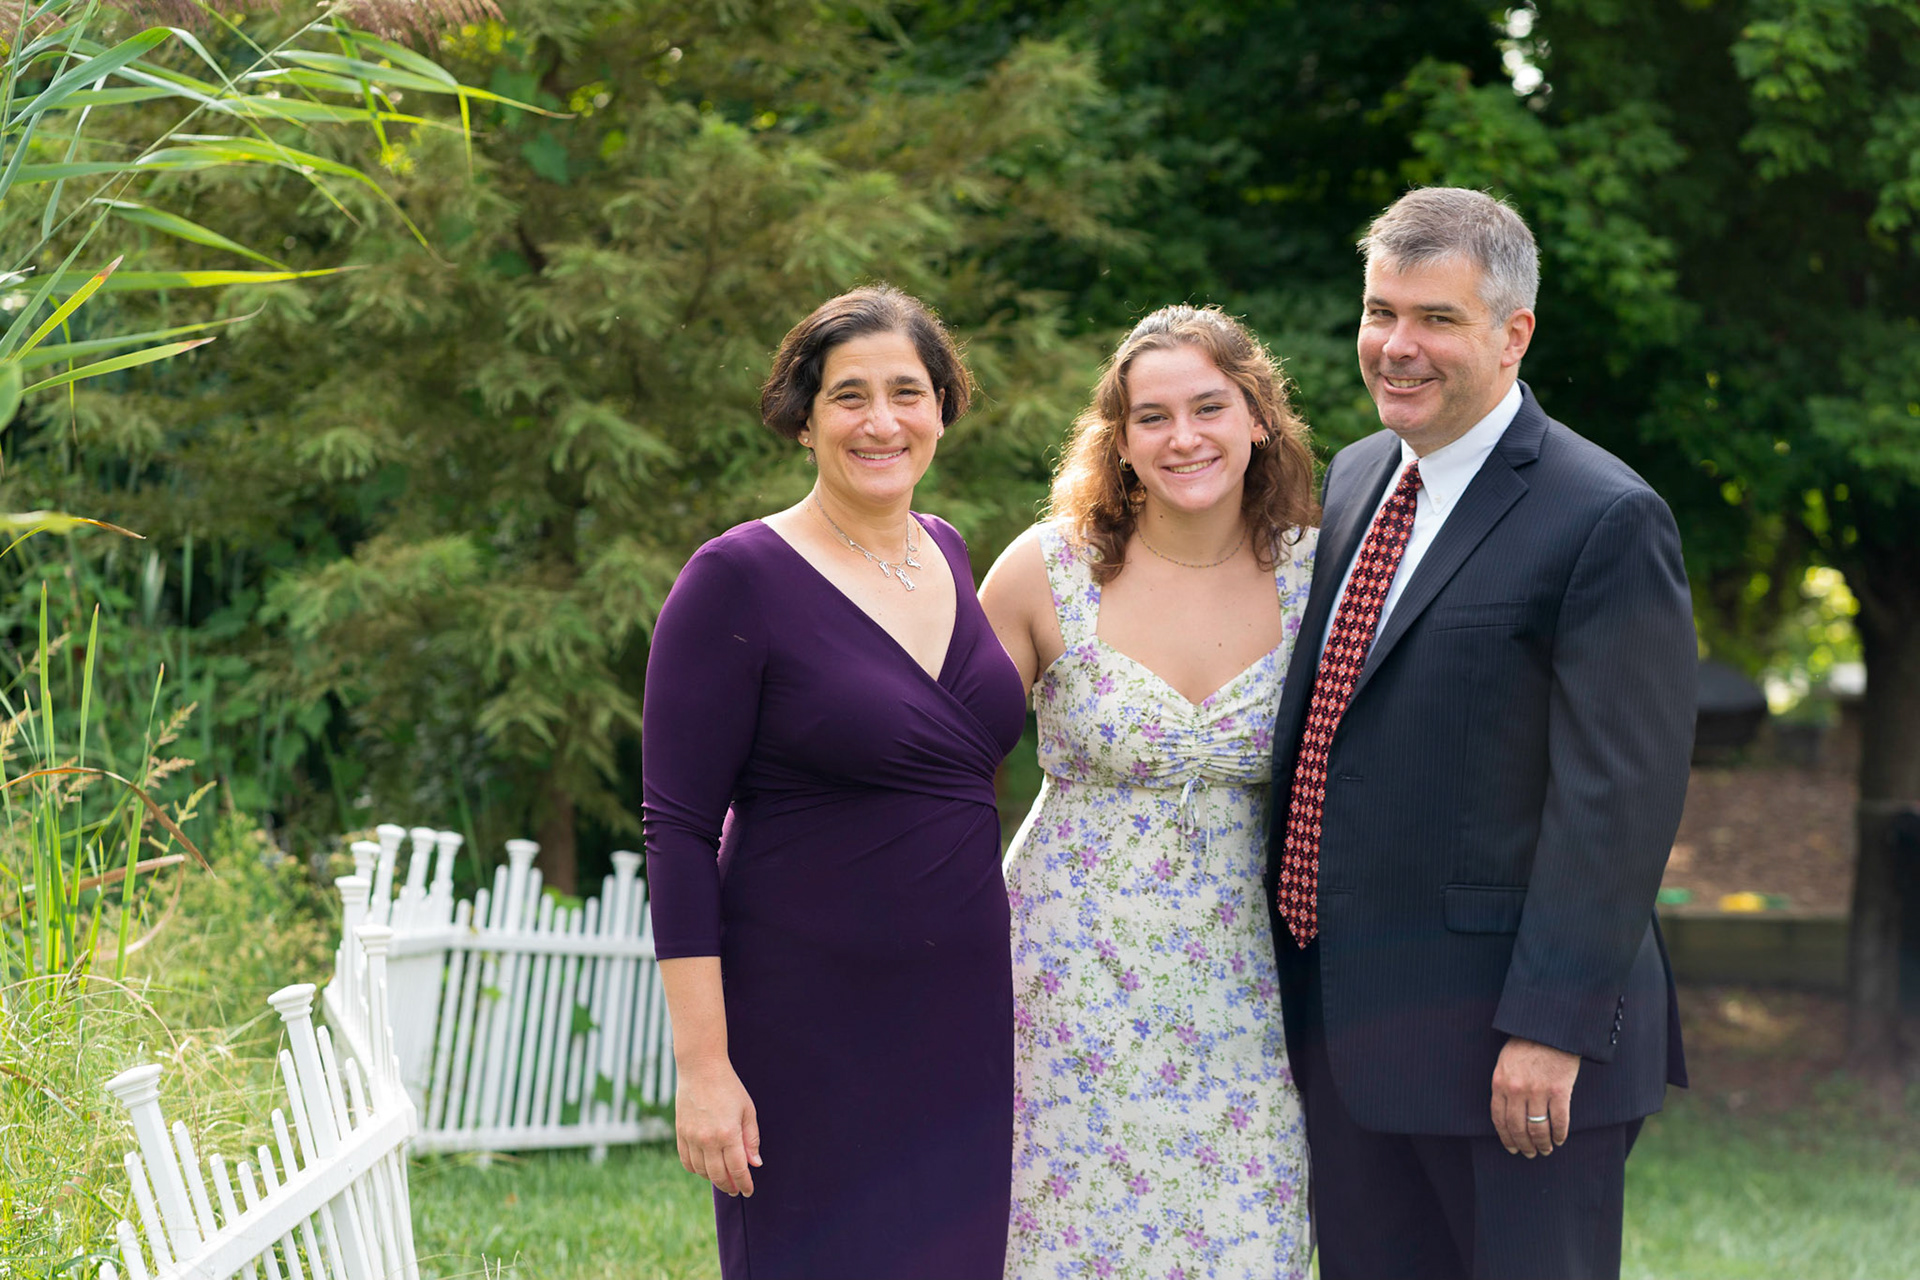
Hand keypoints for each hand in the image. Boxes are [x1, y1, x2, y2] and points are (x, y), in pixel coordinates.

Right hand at [674, 1058, 761, 1195]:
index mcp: (728, 1134)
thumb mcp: (747, 1111)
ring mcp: (691, 1137)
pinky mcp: (680, 1133)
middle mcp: (708, 1139)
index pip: (738, 1169)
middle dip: (729, 1186)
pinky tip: (705, 1168)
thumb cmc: (729, 1087)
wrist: (701, 1069)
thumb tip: (754, 1164)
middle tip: (736, 1189)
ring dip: (713, 1178)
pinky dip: (696, 1169)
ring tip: (722, 1178)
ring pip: (701, 1171)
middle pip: (718, 1175)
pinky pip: (686, 1161)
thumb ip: (751, 1139)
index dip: (745, 1183)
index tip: (749, 1191)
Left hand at [1490, 1036, 1579, 1157]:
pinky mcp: (1560, 1091)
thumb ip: (1504, 1086)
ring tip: (1546, 1150)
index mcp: (1500, 1083)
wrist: (1549, 1029)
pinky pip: (1559, 1121)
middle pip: (1518, 1128)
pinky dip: (1560, 1134)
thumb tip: (1507, 1113)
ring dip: (1543, 1144)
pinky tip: (1560, 1139)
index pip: (1499, 1119)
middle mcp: (1516, 1090)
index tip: (1512, 1148)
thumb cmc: (1526, 1044)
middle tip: (1531, 1154)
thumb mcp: (1505, 1062)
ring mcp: (1538, 1091)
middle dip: (1524, 1145)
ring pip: (1538, 1128)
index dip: (1506, 1138)